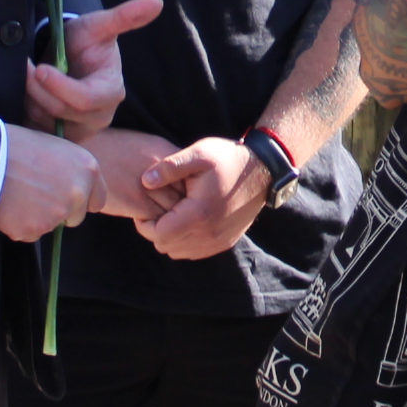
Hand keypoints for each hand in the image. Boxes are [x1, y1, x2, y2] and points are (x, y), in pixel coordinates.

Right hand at [0, 125, 111, 242]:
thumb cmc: (19, 146)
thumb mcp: (56, 148)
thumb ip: (71, 171)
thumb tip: (73, 190)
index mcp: (88, 170)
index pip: (97, 201)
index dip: (81, 202)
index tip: (67, 200)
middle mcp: (78, 194)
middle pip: (75, 218)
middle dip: (60, 212)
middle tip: (36, 195)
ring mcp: (57, 214)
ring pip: (50, 225)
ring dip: (37, 217)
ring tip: (18, 194)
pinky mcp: (35, 230)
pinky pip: (29, 233)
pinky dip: (20, 224)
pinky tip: (9, 205)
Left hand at [28, 0, 163, 142]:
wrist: (68, 57)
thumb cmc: (84, 41)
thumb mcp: (100, 25)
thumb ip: (125, 16)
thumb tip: (157, 0)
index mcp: (111, 91)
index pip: (85, 100)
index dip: (60, 86)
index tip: (40, 67)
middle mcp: (99, 116)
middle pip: (62, 111)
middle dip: (38, 89)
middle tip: (24, 68)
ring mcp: (81, 130)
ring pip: (47, 122)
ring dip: (31, 98)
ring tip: (28, 77)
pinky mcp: (61, 138)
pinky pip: (39, 132)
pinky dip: (29, 111)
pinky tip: (29, 93)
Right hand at [81, 126, 183, 226]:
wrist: (86, 150)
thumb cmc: (112, 148)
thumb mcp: (143, 145)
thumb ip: (163, 162)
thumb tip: (176, 178)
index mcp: (165, 153)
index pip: (193, 178)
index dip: (193, 191)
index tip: (189, 199)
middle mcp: (162, 170)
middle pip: (188, 196)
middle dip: (188, 207)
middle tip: (184, 217)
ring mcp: (150, 187)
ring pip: (175, 212)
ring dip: (174, 220)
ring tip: (169, 224)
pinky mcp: (135, 202)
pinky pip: (158, 221)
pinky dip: (159, 226)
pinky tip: (150, 224)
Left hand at [135, 134, 275, 260]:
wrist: (262, 170)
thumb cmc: (227, 159)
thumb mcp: (198, 154)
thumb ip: (169, 167)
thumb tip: (145, 181)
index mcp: (198, 214)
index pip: (158, 235)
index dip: (144, 224)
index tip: (145, 207)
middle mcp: (209, 234)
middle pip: (166, 246)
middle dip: (155, 230)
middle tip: (157, 209)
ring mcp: (219, 241)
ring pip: (179, 252)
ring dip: (170, 238)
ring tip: (172, 215)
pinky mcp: (226, 242)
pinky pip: (195, 252)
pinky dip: (186, 242)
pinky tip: (187, 222)